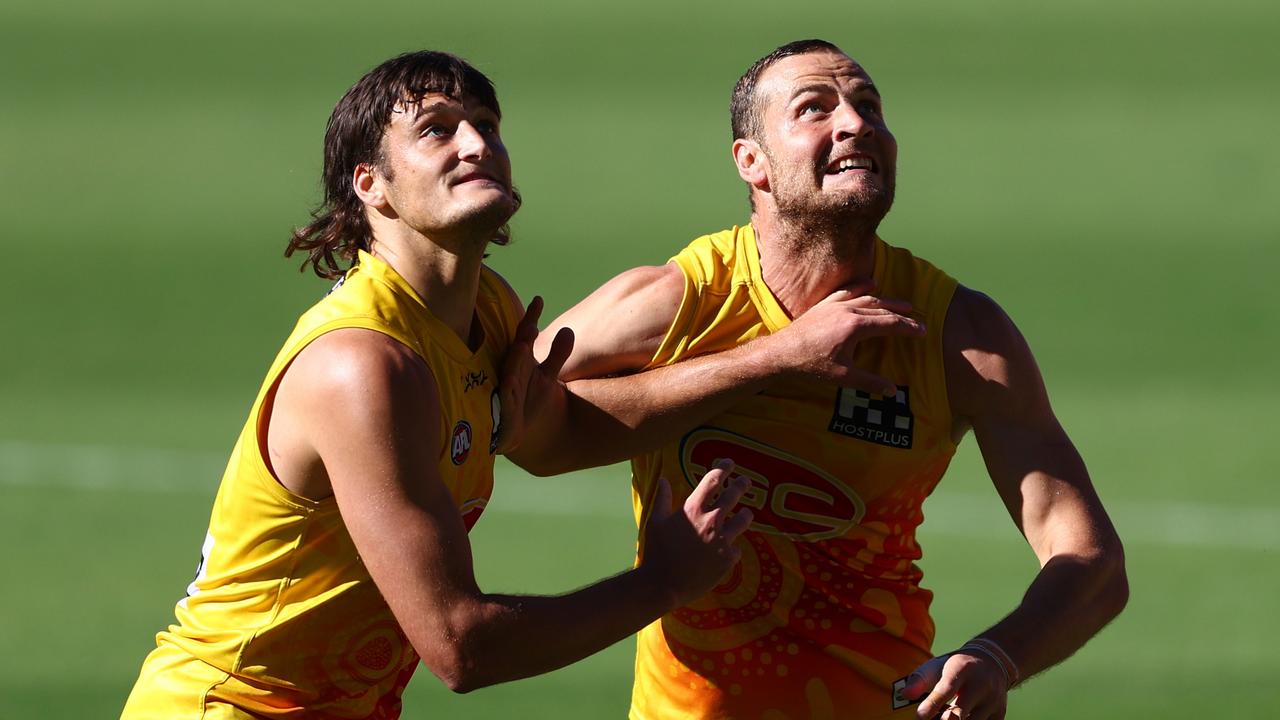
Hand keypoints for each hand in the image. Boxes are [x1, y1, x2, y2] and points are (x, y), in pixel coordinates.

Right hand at [494, 295, 573, 452]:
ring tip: (521, 346)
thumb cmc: (533, 401)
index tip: (539, 300)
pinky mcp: (506, 410)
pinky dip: (507, 389)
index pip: (524, 335)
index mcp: (521, 361)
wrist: (530, 437)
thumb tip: (568, 330)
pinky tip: (508, 379)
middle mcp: (512, 372)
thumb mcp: (548, 376)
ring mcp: (508, 391)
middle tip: (531, 325)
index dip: (531, 318)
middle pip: (517, 351)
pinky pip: (506, 398)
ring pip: (510, 372)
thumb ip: (558, 354)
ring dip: (514, 360)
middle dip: (523, 339)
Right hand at [640, 459, 753, 607]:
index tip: (729, 463)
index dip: (723, 468)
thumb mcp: (655, 522)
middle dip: (741, 485)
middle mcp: (712, 520)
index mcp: (693, 508)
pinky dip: (732, 547)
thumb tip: (662, 479)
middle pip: (734, 494)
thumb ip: (662, 499)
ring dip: (745, 514)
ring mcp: (723, 540)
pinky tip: (729, 549)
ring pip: (744, 519)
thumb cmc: (656, 552)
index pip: (713, 480)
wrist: (664, 585)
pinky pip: (737, 548)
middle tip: (745, 481)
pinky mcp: (728, 559)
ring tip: (746, 513)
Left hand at [763, 285, 924, 395]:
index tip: (923, 330)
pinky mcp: (824, 304)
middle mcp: (849, 311)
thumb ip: (870, 382)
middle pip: (883, 308)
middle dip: (902, 313)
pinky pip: (848, 290)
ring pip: (867, 298)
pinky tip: (870, 283)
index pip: (891, 324)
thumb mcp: (844, 376)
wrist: (781, 352)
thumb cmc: (812, 365)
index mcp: (857, 327)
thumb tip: (892, 391)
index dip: (909, 327)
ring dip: (887, 300)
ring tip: (901, 303)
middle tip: (917, 318)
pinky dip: (862, 286)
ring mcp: (836, 305)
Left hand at [902, 648, 1009, 719]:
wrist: (992, 661)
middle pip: (961, 712)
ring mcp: (993, 701)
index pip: (947, 688)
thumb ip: (921, 679)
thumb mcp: (938, 666)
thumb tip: (905, 695)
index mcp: (962, 668)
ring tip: (946, 715)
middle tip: (935, 718)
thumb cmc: (957, 666)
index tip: (920, 715)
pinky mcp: (1000, 714)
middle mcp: (981, 684)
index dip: (933, 703)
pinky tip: (961, 717)